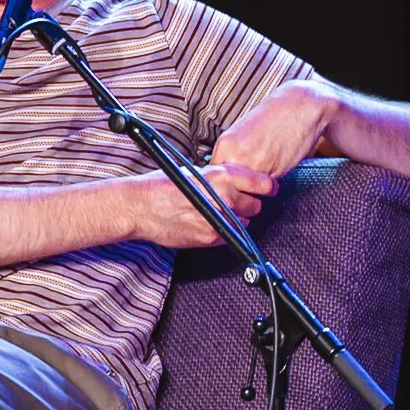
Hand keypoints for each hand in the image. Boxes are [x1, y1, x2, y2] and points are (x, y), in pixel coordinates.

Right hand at [131, 164, 278, 248]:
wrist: (140, 207)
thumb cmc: (161, 186)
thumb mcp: (194, 171)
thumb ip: (219, 178)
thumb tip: (236, 183)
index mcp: (222, 176)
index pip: (261, 183)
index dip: (268, 187)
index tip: (270, 189)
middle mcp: (224, 197)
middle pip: (256, 205)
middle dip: (249, 204)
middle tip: (237, 202)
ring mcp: (219, 220)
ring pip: (244, 223)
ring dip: (237, 219)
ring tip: (219, 213)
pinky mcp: (210, 237)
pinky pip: (229, 237)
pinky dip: (224, 232)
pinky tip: (208, 224)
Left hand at [209, 80, 333, 183]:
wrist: (299, 107)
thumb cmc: (273, 118)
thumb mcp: (242, 134)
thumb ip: (231, 154)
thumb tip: (225, 177)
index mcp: (224, 145)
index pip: (212, 178)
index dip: (220, 187)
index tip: (228, 190)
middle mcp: (235, 156)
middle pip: (226, 189)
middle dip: (234, 195)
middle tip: (245, 191)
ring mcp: (253, 165)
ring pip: (245, 192)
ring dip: (251, 193)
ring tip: (262, 178)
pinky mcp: (272, 171)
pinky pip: (263, 189)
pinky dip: (267, 187)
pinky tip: (274, 171)